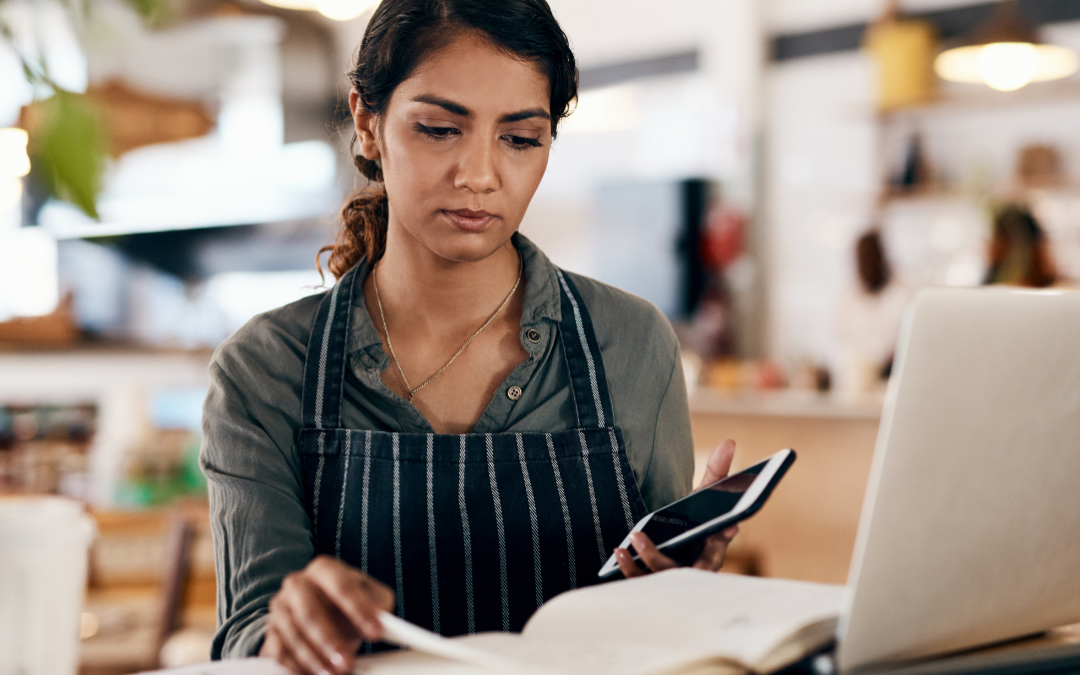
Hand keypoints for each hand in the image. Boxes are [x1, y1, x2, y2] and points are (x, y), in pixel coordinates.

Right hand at [260, 555, 394, 674]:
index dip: (359, 609)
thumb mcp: (370, 597)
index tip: (376, 633)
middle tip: (348, 662)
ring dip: (314, 659)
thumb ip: (379, 604)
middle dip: (329, 640)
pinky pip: (278, 653)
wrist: (319, 610)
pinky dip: (295, 668)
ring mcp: (280, 609)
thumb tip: (384, 620)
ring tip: (335, 674)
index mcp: (324, 569)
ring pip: (293, 635)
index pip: (341, 585)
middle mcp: (297, 584)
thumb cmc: (348, 604)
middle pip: (309, 611)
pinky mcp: (270, 633)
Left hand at [615, 439, 739, 577]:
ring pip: (655, 581)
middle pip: (677, 574)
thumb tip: (729, 442)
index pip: (714, 555)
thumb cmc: (698, 516)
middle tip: (638, 536)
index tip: (718, 527)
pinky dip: (630, 570)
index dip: (714, 546)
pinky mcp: (655, 581)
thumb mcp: (707, 495)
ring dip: (638, 566)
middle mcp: (694, 569)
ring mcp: (673, 578)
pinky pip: (641, 583)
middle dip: (656, 558)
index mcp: (712, 552)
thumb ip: (718, 472)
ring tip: (623, 546)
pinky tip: (619, 551)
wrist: (682, 538)